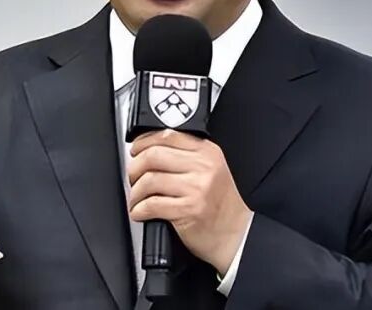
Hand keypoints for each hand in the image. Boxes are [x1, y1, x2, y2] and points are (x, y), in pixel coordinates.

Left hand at [128, 130, 251, 274]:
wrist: (238, 236)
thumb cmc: (222, 205)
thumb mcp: (213, 169)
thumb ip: (187, 156)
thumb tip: (150, 149)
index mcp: (207, 152)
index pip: (166, 136)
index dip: (143, 142)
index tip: (135, 150)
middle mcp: (204, 167)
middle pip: (153, 155)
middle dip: (135, 167)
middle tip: (133, 177)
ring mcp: (197, 188)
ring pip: (149, 180)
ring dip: (135, 192)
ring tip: (136, 199)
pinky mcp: (189, 210)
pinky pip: (152, 205)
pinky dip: (139, 209)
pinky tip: (140, 212)